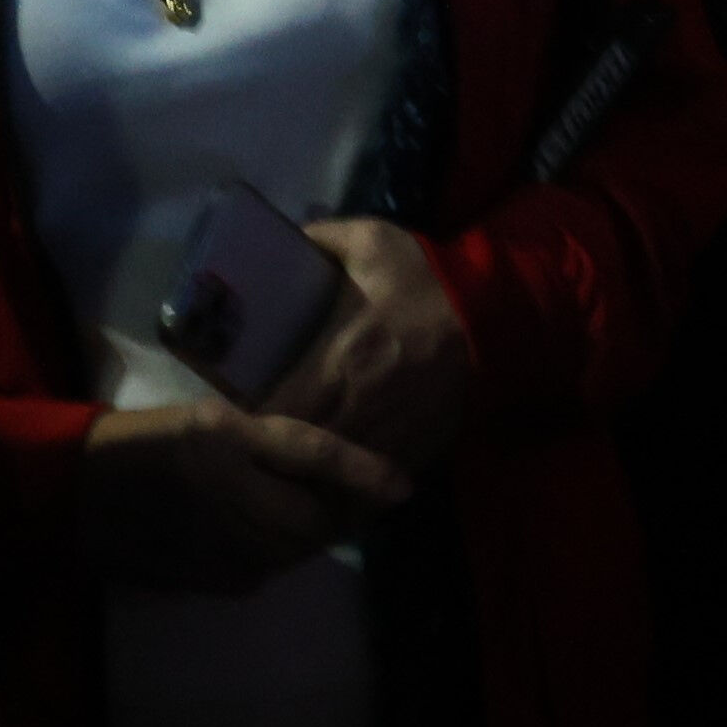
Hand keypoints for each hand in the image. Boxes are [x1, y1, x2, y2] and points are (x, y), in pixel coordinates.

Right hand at [80, 394, 404, 589]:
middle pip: (314, 523)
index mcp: (233, 452)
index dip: (365, 476)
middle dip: (337, 514)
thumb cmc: (145, 440)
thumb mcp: (212, 420)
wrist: (71, 489)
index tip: (404, 488)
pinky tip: (257, 531)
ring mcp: (217, 551)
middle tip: (345, 497)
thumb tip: (350, 476)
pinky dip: (272, 554)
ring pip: (291, 552)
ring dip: (307, 536)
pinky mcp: (201, 579)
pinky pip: (259, 572)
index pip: (319, 466)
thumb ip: (279, 444)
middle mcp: (232, 505)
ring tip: (301, 511)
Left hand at [262, 216, 473, 485]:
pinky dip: (346, 486)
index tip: (229, 411)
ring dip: (305, 474)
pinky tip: (329, 481)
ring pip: (331, 476)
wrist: (496, 314)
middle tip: (250, 443)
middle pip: (297, 449)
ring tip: (282, 470)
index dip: (246, 417)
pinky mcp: (413, 448)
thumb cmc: (427, 278)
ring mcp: (387, 433)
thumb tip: (274, 243)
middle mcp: (358, 403)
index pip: (274, 408)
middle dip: (271, 450)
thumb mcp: (370, 240)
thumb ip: (318, 239)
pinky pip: (369, 484)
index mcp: (339, 354)